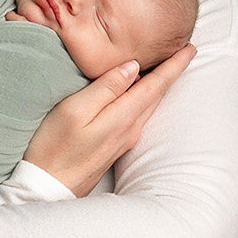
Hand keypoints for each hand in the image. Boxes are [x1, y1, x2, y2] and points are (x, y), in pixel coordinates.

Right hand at [23, 44, 195, 195]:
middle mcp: (130, 130)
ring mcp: (124, 141)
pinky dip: (146, 99)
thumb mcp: (74, 110)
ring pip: (149, 106)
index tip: (190, 48)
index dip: (174, 65)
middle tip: (185, 51)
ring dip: (161, 86)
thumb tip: (133, 67)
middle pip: (157, 95)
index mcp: (123, 116)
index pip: (156, 85)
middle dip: (172, 72)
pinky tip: (141, 93)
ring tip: (169, 67)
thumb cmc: (53, 147)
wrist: (47, 189)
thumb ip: (105, 87)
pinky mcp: (115, 147)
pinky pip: (139, 116)